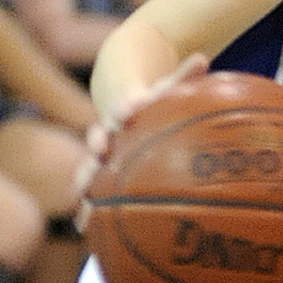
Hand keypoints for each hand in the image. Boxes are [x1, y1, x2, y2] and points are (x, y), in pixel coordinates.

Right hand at [75, 54, 208, 212]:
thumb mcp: (166, 86)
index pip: (125, 101)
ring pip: (89, 161)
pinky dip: (85, 203)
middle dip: (100, 139)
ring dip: (87, 174)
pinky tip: (81, 224)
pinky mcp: (97, 170)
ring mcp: (100, 149)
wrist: (117, 94)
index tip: (132, 105)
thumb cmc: (151, 97)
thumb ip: (182, 76)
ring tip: (83, 189)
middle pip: (101, 133)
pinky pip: (89, 188)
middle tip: (103, 146)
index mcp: (126, 105)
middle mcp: (109, 127)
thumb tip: (201, 57)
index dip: (128, 103)